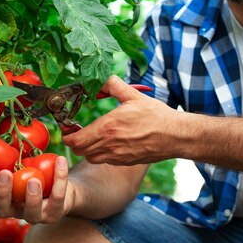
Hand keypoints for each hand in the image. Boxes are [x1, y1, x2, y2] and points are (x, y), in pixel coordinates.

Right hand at [0, 156, 74, 223]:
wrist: (64, 190)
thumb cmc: (36, 173)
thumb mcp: (20, 165)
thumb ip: (8, 157)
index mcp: (2, 197)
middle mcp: (15, 210)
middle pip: (2, 208)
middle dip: (2, 191)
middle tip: (4, 173)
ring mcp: (35, 215)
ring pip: (30, 212)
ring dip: (31, 196)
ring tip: (34, 179)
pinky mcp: (54, 213)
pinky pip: (57, 197)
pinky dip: (60, 178)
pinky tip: (61, 161)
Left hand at [62, 75, 177, 164]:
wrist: (175, 136)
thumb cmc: (156, 115)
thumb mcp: (133, 95)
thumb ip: (113, 85)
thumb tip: (100, 81)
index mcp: (107, 127)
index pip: (74, 140)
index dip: (67, 134)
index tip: (69, 126)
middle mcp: (109, 145)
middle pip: (78, 151)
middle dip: (75, 141)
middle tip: (78, 130)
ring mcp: (117, 156)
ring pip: (90, 157)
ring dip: (87, 148)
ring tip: (94, 136)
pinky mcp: (125, 162)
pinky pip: (105, 160)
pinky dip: (101, 153)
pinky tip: (110, 141)